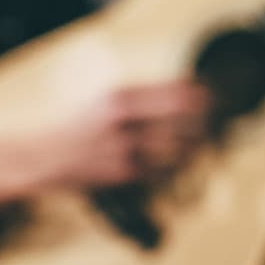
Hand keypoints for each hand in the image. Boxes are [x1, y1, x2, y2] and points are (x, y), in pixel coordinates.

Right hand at [35, 82, 210, 190]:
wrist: (46, 158)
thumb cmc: (80, 128)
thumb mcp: (107, 102)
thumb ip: (142, 98)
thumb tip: (186, 93)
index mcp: (122, 95)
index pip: (177, 91)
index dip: (204, 96)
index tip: (217, 99)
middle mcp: (125, 118)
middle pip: (186, 118)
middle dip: (208, 122)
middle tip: (218, 124)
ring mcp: (126, 147)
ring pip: (180, 147)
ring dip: (198, 147)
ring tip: (205, 145)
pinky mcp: (125, 173)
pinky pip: (165, 171)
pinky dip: (178, 168)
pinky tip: (182, 165)